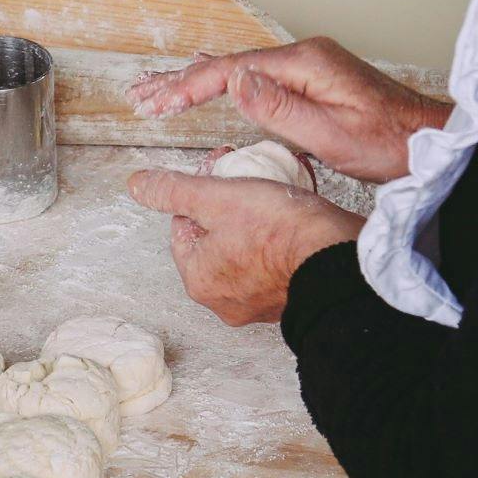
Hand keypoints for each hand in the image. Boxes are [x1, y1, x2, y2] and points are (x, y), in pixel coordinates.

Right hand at [127, 37, 450, 182]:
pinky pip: (257, 77)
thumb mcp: (332, 135)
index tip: (159, 104)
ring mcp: (309, 67)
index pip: (233, 71)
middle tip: (141, 93)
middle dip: (182, 80)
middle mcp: (304, 57)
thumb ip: (281, 108)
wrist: (429, 141)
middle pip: (230, 64)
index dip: (190, 87)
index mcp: (304, 64)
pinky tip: (210, 82)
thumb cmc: (389, 144)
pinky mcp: (313, 81)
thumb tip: (236, 83)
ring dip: (197, 81)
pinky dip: (224, 82)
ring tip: (159, 89)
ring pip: (240, 69)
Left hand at [127, 164, 363, 325]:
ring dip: (254, 224)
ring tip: (274, 200)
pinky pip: (273, 265)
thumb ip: (174, 191)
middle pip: (214, 239)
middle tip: (249, 183)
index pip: (184, 225)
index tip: (223, 173)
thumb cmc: (281, 232)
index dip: (201, 192)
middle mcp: (223, 300)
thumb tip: (139, 185)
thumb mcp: (217, 197)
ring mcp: (258, 304)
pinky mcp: (288, 299)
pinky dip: (278, 244)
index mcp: (198, 279)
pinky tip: (292, 224)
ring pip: (244, 251)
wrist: (338, 260)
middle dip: (228, 208)